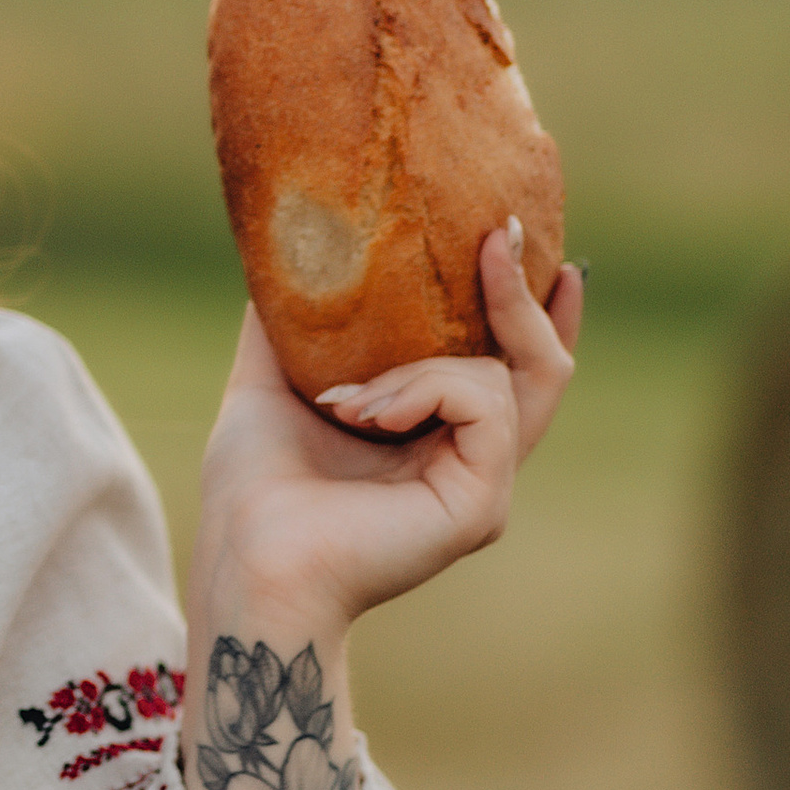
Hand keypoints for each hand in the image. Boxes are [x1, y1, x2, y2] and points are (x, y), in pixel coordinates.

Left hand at [194, 226, 581, 636]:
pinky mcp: (483, 502)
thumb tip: (283, 257)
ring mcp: (485, 484)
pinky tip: (366, 416)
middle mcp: (471, 460)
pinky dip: (423, 390)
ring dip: (422, 364)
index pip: (508, 365)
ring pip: (504, 372)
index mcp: (434, 436)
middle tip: (504, 233)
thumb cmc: (253, 488)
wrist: (248, 556)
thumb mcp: (269, 384)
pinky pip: (481, 402)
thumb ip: (285, 326)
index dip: (529, 307)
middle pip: (541, 367)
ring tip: (349, 402)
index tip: (520, 240)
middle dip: (526, 297)